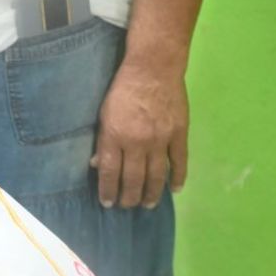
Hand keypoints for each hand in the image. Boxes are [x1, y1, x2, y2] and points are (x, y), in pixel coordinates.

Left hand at [91, 63, 188, 208]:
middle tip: (128, 206)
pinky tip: (174, 190)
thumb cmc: (123, 91)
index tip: (108, 203)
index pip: (109, 173)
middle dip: (129, 197)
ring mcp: (160, 139)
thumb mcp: (104, 115)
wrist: (153, 68)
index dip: (108, 191)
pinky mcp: (179, 133)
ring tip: (148, 205)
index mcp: (114, 137)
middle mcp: (136, 142)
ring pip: (155, 174)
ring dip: (151, 193)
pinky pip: (179, 161)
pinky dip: (178, 177)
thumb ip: (102, 142)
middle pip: (132, 178)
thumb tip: (96, 165)